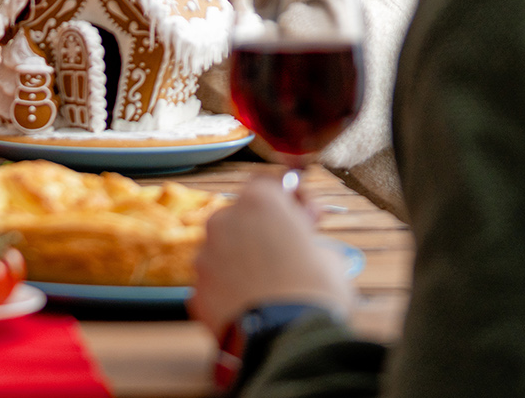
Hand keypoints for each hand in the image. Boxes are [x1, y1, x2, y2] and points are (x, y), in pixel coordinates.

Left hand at [189, 171, 354, 337]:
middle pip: (242, 217)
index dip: (289, 198)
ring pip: (224, 250)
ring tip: (270, 286)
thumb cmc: (313, 294)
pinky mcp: (195, 290)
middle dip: (262, 230)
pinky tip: (250, 305)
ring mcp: (204, 256)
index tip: (305, 214)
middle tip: (288, 252)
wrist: (285, 340)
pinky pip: (215, 283)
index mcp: (258, 203)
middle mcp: (223, 222)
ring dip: (242, 260)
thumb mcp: (329, 257)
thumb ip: (308, 238)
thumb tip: (306, 240)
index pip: (269, 184)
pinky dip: (229, 290)